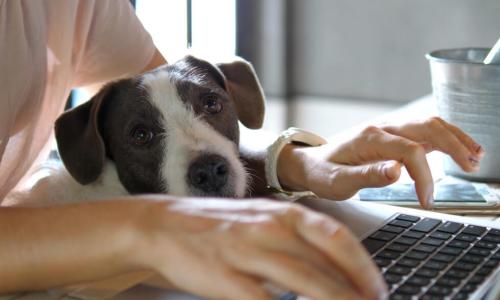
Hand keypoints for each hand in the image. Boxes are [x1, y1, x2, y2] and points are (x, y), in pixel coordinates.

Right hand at [134, 197, 386, 299]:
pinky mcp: (225, 277)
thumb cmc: (220, 226)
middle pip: (325, 264)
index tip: (377, 290)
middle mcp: (270, 228)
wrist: (165, 225)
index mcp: (283, 213)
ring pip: (304, 283)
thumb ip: (297, 241)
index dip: (364, 268)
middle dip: (356, 293)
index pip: (337, 238)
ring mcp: (247, 251)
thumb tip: (334, 270)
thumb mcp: (263, 221)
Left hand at [279, 117, 483, 207]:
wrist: (310, 162)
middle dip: (453, 145)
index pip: (410, 151)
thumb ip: (366, 176)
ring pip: (429, 124)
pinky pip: (423, 131)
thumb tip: (397, 172)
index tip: (426, 200)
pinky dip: (445, 138)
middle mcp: (382, 129)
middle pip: (427, 127)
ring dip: (454, 137)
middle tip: (471, 167)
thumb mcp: (337, 182)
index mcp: (370, 139)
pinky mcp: (392, 137)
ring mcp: (388, 130)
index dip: (424, 176)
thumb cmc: (322, 173)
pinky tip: (460, 149)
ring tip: (475, 156)